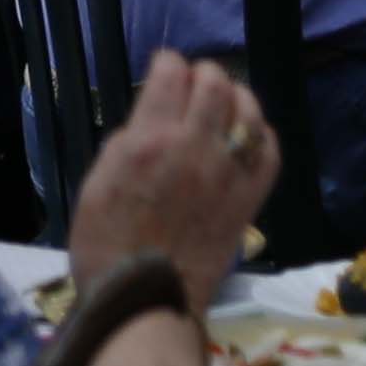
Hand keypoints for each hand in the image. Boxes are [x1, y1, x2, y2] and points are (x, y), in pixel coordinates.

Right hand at [64, 50, 277, 309]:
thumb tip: (150, 121)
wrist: (144, 300)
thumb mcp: (96, 181)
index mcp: (149, 139)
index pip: (170, 72)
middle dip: (203, 75)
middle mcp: (194, 147)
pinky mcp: (249, 200)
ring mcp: (227, 174)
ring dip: (236, 98)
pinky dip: (262, 137)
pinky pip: (269, 154)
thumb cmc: (104, 243)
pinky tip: (250, 137)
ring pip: (248, 111)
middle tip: (193, 87)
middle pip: (215, 83)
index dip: (165, 64)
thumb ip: (126, 142)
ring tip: (226, 105)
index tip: (161, 72)